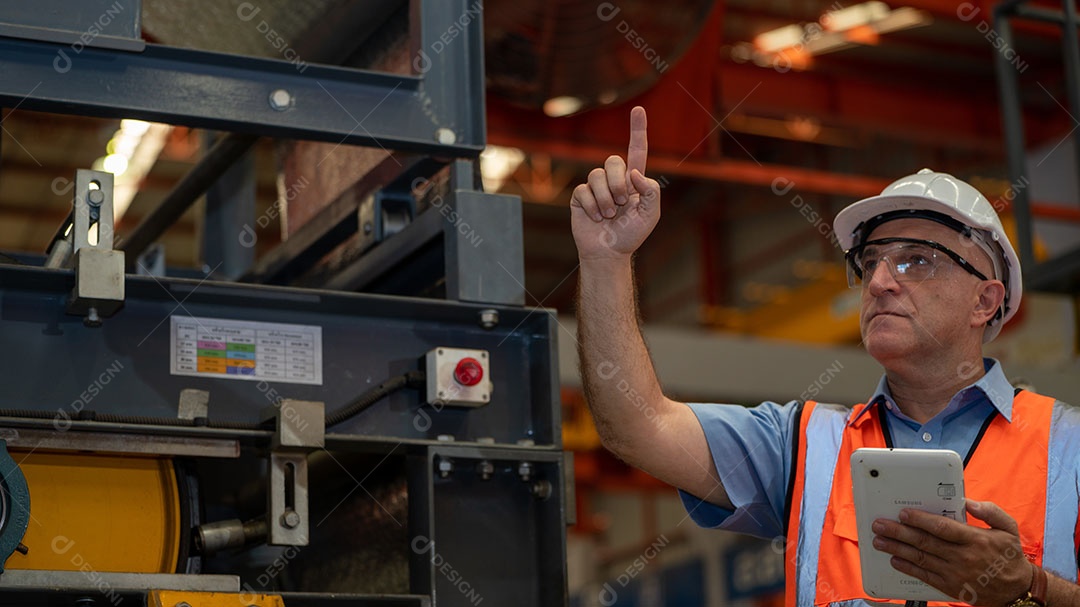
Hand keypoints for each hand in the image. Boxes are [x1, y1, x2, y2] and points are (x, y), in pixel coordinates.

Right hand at [570, 106, 662, 260]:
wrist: (608, 252)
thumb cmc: (631, 234)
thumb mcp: (650, 214)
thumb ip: (650, 191)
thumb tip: (633, 172)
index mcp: (633, 180)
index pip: (637, 150)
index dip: (638, 129)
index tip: (638, 109)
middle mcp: (614, 179)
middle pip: (613, 161)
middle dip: (617, 183)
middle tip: (620, 204)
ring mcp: (596, 187)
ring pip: (596, 175)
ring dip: (605, 198)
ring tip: (608, 215)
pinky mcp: (580, 196)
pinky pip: (584, 190)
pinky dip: (592, 206)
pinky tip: (596, 218)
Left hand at [871, 500, 1031, 605]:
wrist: (1017, 591)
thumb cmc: (1010, 557)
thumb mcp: (1008, 528)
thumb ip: (989, 511)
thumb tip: (967, 501)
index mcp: (975, 539)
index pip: (942, 527)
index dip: (920, 520)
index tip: (903, 513)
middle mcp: (963, 557)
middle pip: (925, 542)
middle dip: (899, 532)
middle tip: (880, 525)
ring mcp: (955, 574)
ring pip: (920, 559)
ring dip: (897, 549)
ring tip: (879, 541)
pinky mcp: (951, 587)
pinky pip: (925, 576)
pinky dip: (908, 568)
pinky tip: (894, 560)